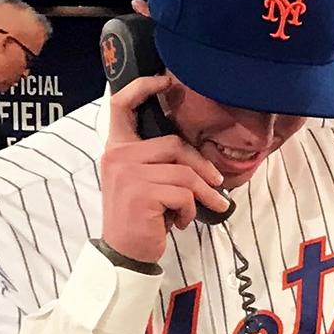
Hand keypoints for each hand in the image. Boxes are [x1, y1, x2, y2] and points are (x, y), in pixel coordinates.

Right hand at [98, 72, 225, 264]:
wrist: (124, 252)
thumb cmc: (141, 215)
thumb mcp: (144, 181)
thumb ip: (157, 159)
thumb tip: (196, 152)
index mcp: (116, 148)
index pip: (121, 106)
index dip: (143, 87)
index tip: (166, 81)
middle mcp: (118, 155)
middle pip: (175, 145)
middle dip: (203, 167)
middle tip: (217, 185)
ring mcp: (128, 173)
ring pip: (185, 173)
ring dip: (203, 194)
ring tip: (206, 208)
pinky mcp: (141, 193)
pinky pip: (184, 194)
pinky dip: (190, 210)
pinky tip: (179, 222)